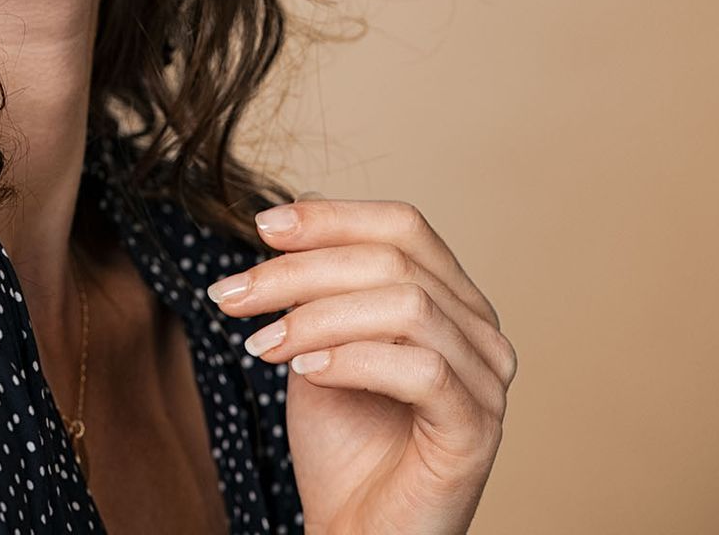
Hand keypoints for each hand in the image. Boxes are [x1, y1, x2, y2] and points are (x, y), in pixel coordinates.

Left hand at [206, 195, 515, 534]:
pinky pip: (422, 370)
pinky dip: (353, 360)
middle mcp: (481, 333)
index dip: (332, 217)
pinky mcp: (476, 431)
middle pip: (394, 261)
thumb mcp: (317, 345)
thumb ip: (317, 288)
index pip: (404, 226)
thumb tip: (292, 216)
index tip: (262, 226)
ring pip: (407, 306)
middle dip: (299, 271)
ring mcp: (486, 382)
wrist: (354, 533)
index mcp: (451, 301)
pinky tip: (304, 372)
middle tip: (231, 297)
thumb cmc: (342, 444)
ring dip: (316, 317)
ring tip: (262, 346)